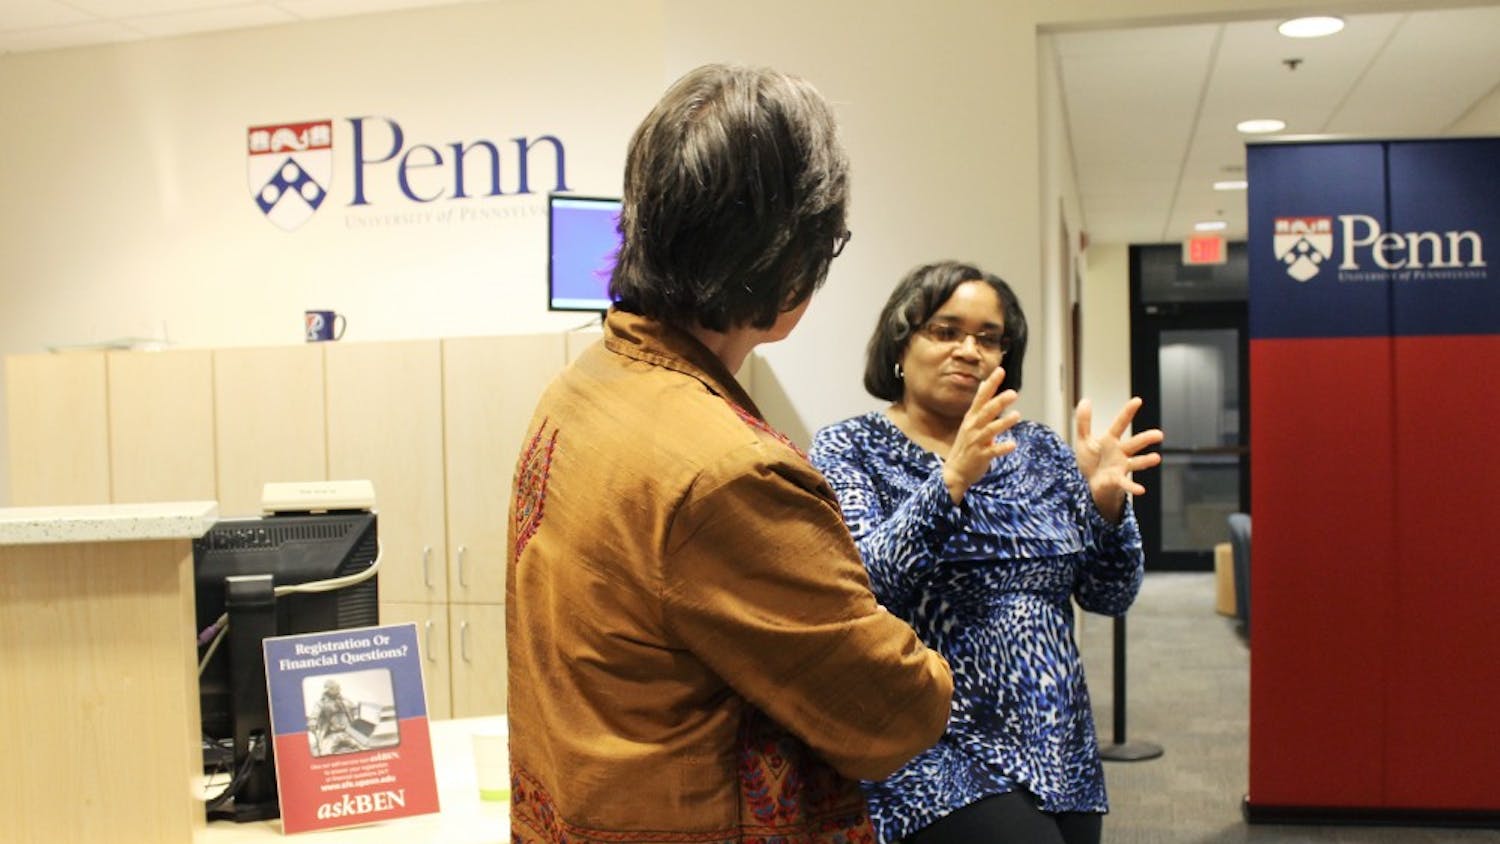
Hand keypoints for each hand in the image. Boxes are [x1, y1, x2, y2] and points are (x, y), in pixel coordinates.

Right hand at [943, 367, 1020, 503]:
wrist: (955, 471)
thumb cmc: (967, 445)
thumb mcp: (971, 422)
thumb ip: (980, 405)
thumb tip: (985, 385)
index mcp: (972, 418)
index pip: (982, 397)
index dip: (991, 384)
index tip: (1000, 370)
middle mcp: (973, 428)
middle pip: (986, 412)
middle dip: (999, 402)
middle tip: (1013, 393)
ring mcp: (975, 442)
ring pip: (990, 430)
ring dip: (1003, 422)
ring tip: (1017, 415)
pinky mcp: (980, 456)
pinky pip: (992, 451)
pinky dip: (1002, 447)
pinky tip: (1013, 444)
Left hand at [1073, 397, 1163, 522]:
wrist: (1091, 483)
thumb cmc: (1091, 460)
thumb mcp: (1083, 440)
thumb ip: (1084, 421)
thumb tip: (1085, 400)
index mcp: (1111, 440)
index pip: (1121, 424)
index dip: (1128, 412)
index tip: (1138, 400)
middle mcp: (1120, 452)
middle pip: (1134, 443)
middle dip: (1146, 439)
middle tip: (1159, 435)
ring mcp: (1121, 466)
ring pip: (1136, 462)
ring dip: (1146, 461)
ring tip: (1157, 458)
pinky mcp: (1117, 480)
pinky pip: (1126, 484)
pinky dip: (1133, 487)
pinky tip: (1140, 490)